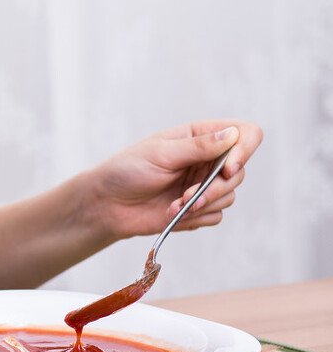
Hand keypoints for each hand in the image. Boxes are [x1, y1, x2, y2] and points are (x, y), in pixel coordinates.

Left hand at [87, 120, 263, 240]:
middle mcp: (207, 159)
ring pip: (229, 196)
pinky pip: (216, 215)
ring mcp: (204, 184)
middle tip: (187, 197)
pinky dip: (196, 217)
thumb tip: (233, 135)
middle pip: (239, 172)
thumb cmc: (127, 170)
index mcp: (199, 136)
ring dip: (202, 204)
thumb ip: (198, 147)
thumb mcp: (161, 153)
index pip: (245, 134)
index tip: (227, 169)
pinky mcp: (199, 208)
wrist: (107, 204)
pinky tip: (171, 214)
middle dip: (215, 188)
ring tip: (173, 206)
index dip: (244, 150)